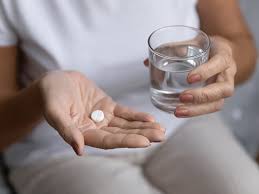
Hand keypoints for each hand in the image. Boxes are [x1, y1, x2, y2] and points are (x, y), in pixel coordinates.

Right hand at [38, 71, 164, 154]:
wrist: (54, 81)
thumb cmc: (50, 96)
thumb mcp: (54, 111)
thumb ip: (66, 130)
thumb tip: (78, 149)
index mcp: (83, 134)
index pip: (108, 141)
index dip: (126, 141)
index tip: (145, 142)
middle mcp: (96, 128)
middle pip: (122, 134)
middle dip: (141, 135)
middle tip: (161, 136)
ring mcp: (103, 117)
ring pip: (126, 124)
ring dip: (143, 127)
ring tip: (161, 130)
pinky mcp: (107, 106)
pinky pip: (124, 112)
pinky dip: (136, 115)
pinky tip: (150, 118)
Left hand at [175, 36, 236, 116]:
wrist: (221, 53)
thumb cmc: (206, 47)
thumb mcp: (192, 42)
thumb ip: (171, 50)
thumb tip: (146, 62)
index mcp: (223, 55)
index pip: (219, 63)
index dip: (206, 72)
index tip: (189, 78)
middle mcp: (227, 73)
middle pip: (222, 90)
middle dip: (201, 96)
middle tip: (182, 97)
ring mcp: (224, 87)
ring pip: (217, 103)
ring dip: (197, 110)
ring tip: (178, 111)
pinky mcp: (218, 97)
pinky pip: (210, 108)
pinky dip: (195, 112)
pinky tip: (180, 112)